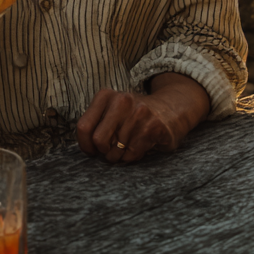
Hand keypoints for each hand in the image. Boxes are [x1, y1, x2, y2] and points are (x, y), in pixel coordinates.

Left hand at [75, 73, 209, 163]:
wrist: (170, 109)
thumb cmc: (133, 115)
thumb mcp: (112, 111)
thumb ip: (96, 123)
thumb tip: (85, 147)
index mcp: (105, 95)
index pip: (83, 126)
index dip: (85, 145)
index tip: (92, 151)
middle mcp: (121, 100)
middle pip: (98, 141)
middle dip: (103, 152)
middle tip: (111, 151)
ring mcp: (138, 113)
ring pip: (116, 151)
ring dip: (119, 156)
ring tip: (127, 147)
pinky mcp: (153, 126)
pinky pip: (132, 154)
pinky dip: (131, 158)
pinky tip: (138, 148)